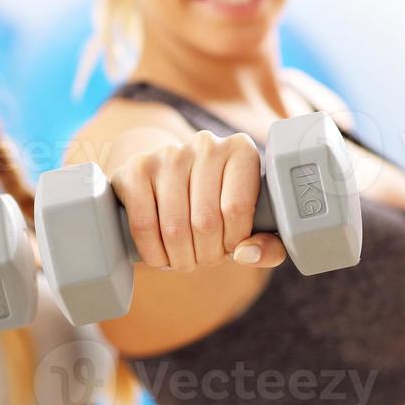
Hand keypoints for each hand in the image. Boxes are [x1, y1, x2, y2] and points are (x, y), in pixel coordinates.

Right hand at [112, 130, 286, 270]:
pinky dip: (154, 253)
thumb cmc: (217, 206)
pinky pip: (144, 225)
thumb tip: (246, 254)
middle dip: (206, 256)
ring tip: (184, 260)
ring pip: (174, 228)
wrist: (168, 177)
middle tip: (203, 259)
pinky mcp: (136, 169)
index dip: (232, 242)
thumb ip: (268, 246)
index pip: (237, 208)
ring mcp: (167, 154)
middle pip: (205, 222)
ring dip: (180, 258)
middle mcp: (205, 144)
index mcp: (241, 151)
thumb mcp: (252, 224)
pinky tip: (161, 255)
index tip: (228, 249)